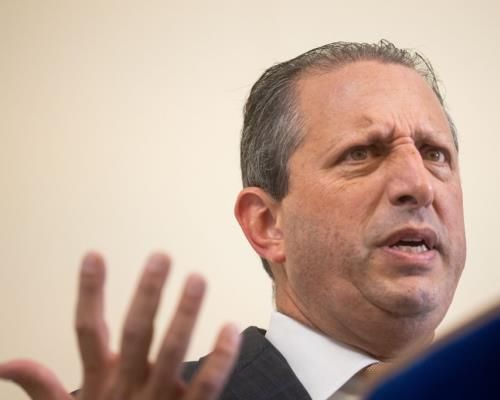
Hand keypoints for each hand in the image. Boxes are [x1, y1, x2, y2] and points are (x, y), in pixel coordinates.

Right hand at [0, 252, 240, 399]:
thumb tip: (5, 364)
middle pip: (136, 333)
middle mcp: (127, 387)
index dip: (89, 293)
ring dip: (185, 314)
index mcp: (98, 384)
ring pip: (173, 352)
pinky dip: (221, 358)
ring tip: (196, 278)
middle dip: (148, 294)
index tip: (94, 255)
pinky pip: (208, 385)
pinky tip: (231, 329)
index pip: (87, 331)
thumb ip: (41, 388)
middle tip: (161, 257)